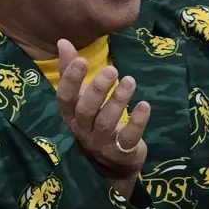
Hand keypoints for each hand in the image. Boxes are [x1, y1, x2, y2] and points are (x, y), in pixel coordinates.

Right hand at [55, 39, 151, 197]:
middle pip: (86, 110)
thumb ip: (71, 72)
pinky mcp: (122, 152)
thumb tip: (63, 41)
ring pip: (106, 122)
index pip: (64, 98)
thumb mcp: (81, 99)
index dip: (70, 80)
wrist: (112, 167)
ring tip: (130, 81)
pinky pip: (129, 138)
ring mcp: (102, 143)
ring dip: (119, 101)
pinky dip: (137, 122)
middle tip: (112, 69)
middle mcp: (83, 130)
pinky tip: (145, 105)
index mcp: (72, 116)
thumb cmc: (94, 124)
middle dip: (97, 89)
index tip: (81, 59)